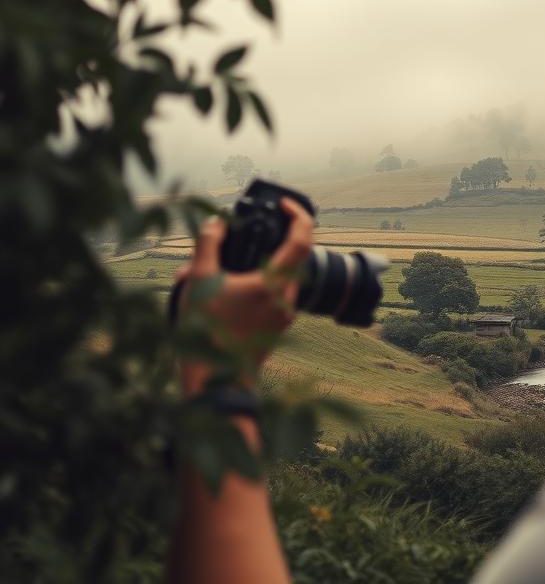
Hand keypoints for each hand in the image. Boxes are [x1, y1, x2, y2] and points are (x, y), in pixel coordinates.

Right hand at [177, 197, 313, 393]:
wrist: (215, 383)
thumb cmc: (207, 332)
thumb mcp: (199, 280)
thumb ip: (207, 244)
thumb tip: (216, 223)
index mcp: (277, 282)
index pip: (303, 238)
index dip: (298, 215)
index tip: (283, 203)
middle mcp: (288, 298)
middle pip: (289, 256)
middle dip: (264, 241)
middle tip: (238, 235)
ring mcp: (284, 315)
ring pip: (276, 278)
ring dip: (251, 267)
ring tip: (211, 270)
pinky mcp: (275, 328)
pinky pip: (269, 296)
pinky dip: (250, 287)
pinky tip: (217, 292)